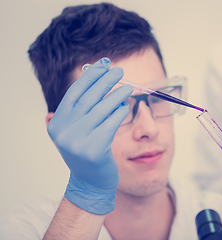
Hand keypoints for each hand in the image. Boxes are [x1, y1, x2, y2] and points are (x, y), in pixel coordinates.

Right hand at [47, 58, 132, 213]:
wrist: (91, 183)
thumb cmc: (88, 152)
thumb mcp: (77, 130)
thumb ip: (80, 109)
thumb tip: (94, 77)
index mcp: (57, 123)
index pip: (74, 93)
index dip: (90, 77)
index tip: (103, 64)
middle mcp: (64, 131)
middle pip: (89, 98)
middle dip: (105, 81)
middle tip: (119, 71)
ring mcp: (77, 141)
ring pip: (102, 110)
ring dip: (117, 95)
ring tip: (129, 88)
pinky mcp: (94, 150)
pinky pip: (111, 124)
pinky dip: (119, 113)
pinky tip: (125, 107)